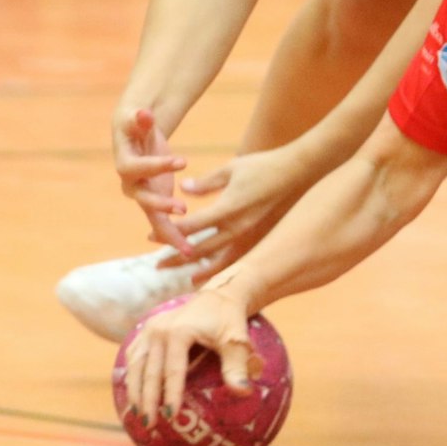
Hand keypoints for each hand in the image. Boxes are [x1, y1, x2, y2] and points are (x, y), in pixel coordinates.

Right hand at [113, 108, 190, 252]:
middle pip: (142, 199)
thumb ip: (139, 117)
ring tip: (189, 248)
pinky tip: (191, 250)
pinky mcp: (155, 202)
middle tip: (182, 209)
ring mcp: (142, 195)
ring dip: (170, 233)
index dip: (157, 166)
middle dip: (161, 204)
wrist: (135, 135)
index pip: (136, 168)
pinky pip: (163, 223)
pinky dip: (175, 236)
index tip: (182, 160)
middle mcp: (131, 184)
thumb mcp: (135, 117)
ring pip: (154, 218)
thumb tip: (143, 113)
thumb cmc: (135, 123)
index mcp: (124, 163)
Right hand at [120, 280, 262, 418]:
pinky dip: (131, 376)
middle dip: (148, 400)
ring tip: (137, 415)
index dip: (171, 394)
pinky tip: (132, 395)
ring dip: (135, 391)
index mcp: (179, 331)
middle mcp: (159, 330)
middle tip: (150, 425)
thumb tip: (243, 392)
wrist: (217, 297)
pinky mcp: (145, 330)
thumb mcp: (236, 341)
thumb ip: (237, 366)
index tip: (171, 417)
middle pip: (150, 371)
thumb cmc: (229, 320)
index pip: (173, 370)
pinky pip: (134, 356)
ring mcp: (149, 329)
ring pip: (136, 365)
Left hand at [156, 146, 314, 277]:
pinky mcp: (258, 237)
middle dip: (177, 257)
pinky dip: (222, 269)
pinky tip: (214, 274)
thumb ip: (205, 183)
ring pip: (219, 260)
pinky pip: (236, 259)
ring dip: (199, 269)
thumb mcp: (230, 169)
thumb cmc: (261, 166)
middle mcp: (237, 228)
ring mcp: (249, 235)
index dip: (169, 233)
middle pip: (200, 250)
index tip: (151, 238)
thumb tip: (183, 189)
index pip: (191, 227)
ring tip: (184, 279)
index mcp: (227, 209)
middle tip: (158, 265)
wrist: (295, 173)